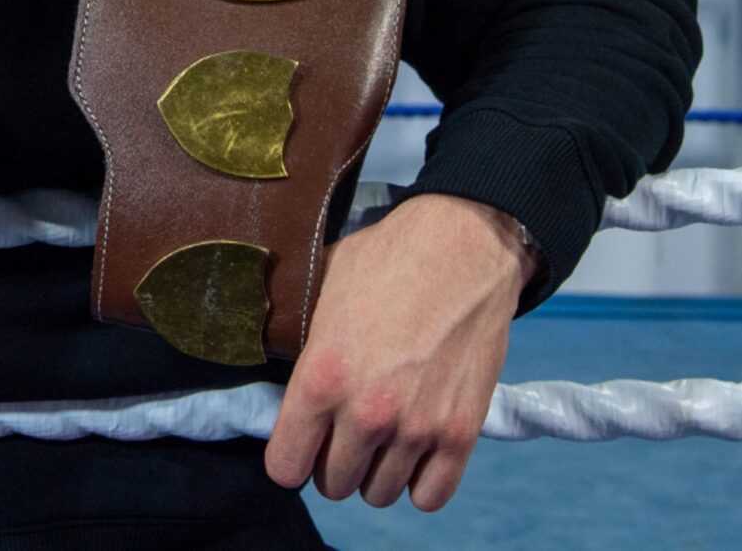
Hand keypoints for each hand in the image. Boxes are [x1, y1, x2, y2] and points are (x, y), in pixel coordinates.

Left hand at [264, 193, 536, 512]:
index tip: (300, 443)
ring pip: (379, 493)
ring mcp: (416, 427)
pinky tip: (415, 452)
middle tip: (343, 433)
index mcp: (321, 377)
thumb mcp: (323, 290)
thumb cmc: (388, 259)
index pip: (284, 467)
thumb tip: (277, 361)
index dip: (289, 457)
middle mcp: (366, 413)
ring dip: (375, 471)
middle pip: (333, 484)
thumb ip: (302, 341)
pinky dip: (420, 482)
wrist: (464, 245)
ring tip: (380, 439)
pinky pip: (430, 496)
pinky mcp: (461, 432)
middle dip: (332, 462)